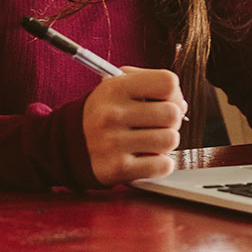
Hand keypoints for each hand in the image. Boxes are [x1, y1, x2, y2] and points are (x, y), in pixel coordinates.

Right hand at [82, 68, 186, 185]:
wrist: (70, 143)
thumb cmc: (105, 112)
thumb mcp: (118, 85)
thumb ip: (151, 84)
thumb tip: (181, 105)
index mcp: (115, 88)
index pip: (167, 82)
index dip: (173, 93)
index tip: (165, 101)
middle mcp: (112, 114)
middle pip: (172, 113)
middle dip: (171, 120)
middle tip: (157, 124)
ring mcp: (113, 143)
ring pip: (171, 140)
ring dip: (166, 142)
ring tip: (150, 140)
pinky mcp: (118, 169)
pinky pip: (163, 165)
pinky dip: (161, 163)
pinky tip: (146, 157)